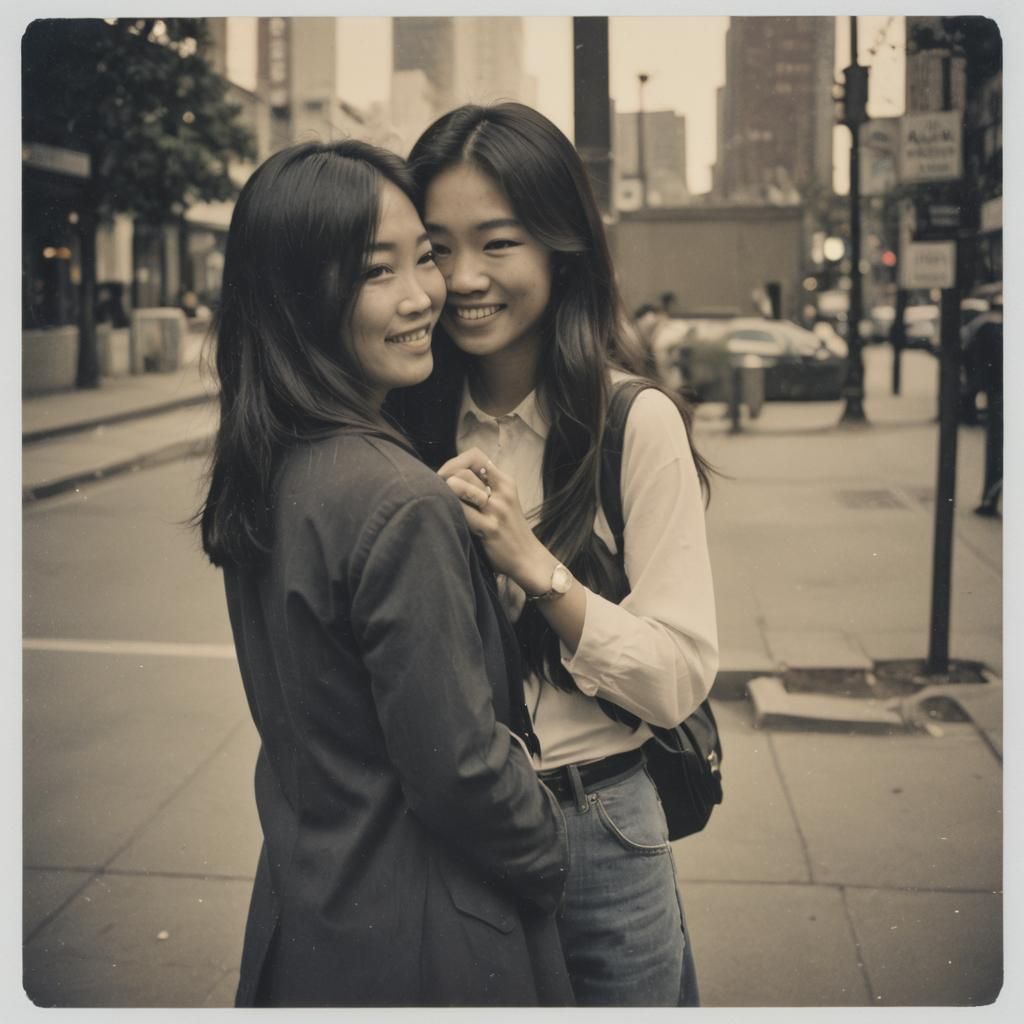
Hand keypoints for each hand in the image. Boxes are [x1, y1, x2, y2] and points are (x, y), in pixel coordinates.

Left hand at [438, 447, 554, 594]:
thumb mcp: (505, 501)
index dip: (454, 463)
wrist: (528, 558)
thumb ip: (485, 488)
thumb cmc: (510, 531)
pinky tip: (448, 518)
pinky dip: (449, 511)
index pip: (475, 456)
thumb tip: (451, 477)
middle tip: (437, 493)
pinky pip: (461, 511)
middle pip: (463, 471)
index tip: (446, 477)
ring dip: (447, 493)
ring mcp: (496, 509)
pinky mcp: (488, 527)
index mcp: (506, 482)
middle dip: (445, 479)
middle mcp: (502, 492)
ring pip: (460, 486)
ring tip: (444, 505)